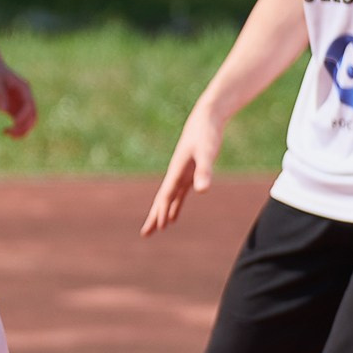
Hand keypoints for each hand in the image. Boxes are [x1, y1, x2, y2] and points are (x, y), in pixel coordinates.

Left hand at [0, 58, 37, 137]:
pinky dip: (15, 128)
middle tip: (11, 133)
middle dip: (25, 126)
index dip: (23, 115)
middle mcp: (25, 96)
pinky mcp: (14, 108)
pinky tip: (5, 132)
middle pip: (32, 114)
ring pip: (28, 120)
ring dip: (22, 130)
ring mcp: (20, 103)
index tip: (14, 123)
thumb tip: (3, 110)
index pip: (28, 105)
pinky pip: (19, 121)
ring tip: (8, 135)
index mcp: (23, 88)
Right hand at [141, 102, 225, 235]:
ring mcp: (182, 174)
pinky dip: (176, 205)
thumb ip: (205, 171)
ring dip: (163, 212)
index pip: (166, 196)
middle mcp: (176, 175)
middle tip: (145, 233)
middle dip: (154, 216)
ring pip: (169, 198)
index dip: (161, 212)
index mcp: (177, 172)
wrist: (206, 118)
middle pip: (162, 199)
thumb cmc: (206, 134)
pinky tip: (174, 215)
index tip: (156, 228)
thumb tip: (202, 190)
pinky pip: (179, 193)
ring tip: (158, 228)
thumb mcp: (207, 152)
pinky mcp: (190, 173)